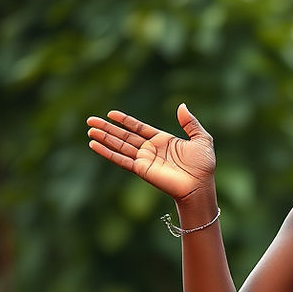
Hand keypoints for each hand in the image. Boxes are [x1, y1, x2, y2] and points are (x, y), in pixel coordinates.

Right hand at [86, 104, 215, 201]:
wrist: (200, 185)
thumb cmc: (203, 165)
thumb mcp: (202, 139)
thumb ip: (191, 123)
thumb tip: (182, 106)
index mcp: (162, 140)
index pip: (138, 128)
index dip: (125, 121)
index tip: (111, 114)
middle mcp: (151, 150)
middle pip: (124, 136)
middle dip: (107, 128)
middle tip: (90, 120)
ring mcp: (145, 160)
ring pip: (120, 146)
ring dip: (104, 138)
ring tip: (89, 130)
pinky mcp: (141, 169)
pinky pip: (121, 160)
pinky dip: (107, 152)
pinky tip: (94, 145)